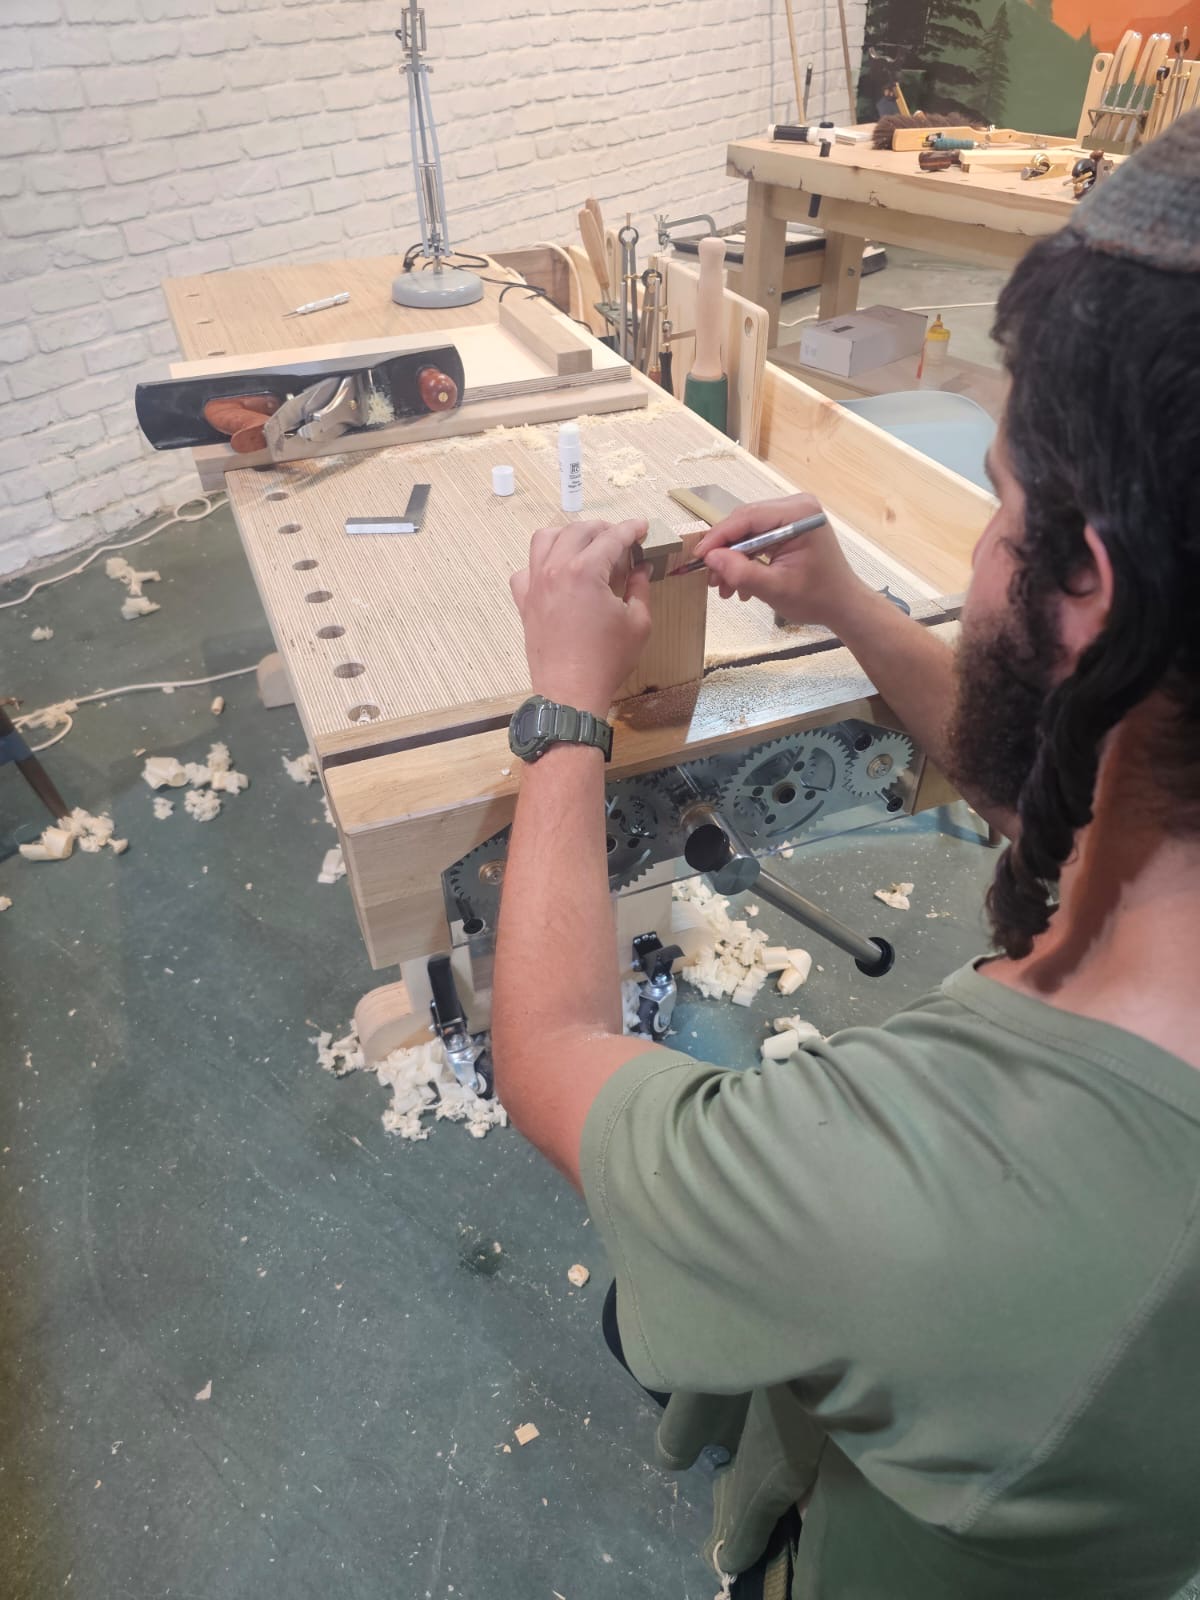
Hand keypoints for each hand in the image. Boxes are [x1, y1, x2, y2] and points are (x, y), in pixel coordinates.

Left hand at [510, 519, 652, 716]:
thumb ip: (639, 588)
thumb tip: (641, 569)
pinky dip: (540, 563)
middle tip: (620, 539)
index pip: (611, 538)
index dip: (630, 529)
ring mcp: (535, 585)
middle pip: (577, 531)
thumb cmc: (607, 661)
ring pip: (544, 539)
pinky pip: (525, 570)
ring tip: (585, 545)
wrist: (570, 693)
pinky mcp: (524, 602)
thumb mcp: (637, 623)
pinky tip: (556, 572)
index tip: (642, 528)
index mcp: (585, 572)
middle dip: (602, 529)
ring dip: (567, 535)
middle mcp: (555, 570)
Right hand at [692, 493, 868, 628]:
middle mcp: (796, 506)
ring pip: (748, 531)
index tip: (698, 557)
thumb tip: (711, 557)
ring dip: (734, 559)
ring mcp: (793, 515)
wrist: (842, 605)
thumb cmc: (817, 598)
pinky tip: (741, 583)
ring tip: (725, 588)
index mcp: (798, 514)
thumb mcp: (775, 589)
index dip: (719, 537)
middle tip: (712, 579)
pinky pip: (758, 537)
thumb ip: (742, 572)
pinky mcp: (789, 526)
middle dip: (725, 552)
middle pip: (745, 522)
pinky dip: (746, 559)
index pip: (747, 517)